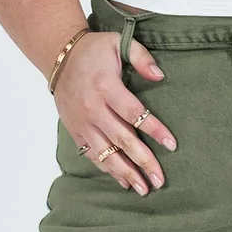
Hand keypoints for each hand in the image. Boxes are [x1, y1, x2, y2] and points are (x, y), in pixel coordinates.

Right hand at [52, 30, 176, 193]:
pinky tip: (124, 181)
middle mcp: (93, 108)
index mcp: (105, 87)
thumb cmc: (94, 51)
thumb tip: (160, 76)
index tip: (172, 145)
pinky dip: (108, 170)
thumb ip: (142, 57)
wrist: (59, 57)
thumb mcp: (118, 43)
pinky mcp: (76, 131)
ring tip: (143, 189)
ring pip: (106, 153)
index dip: (154, 129)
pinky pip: (93, 155)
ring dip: (125, 173)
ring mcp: (83, 123)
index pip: (134, 113)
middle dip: (143, 161)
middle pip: (122, 139)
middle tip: (160, 179)